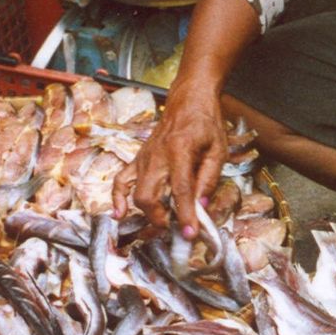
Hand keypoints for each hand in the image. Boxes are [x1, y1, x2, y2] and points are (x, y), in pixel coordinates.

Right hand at [111, 78, 227, 236]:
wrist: (187, 101)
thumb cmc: (205, 124)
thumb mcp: (218, 150)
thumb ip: (209, 179)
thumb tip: (201, 207)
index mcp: (180, 150)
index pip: (180, 190)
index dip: (184, 215)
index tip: (189, 233)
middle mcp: (157, 155)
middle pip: (149, 195)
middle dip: (160, 218)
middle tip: (176, 227)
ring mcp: (144, 157)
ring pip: (136, 193)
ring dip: (147, 213)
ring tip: (162, 222)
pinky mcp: (138, 159)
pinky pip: (120, 180)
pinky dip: (117, 198)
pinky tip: (118, 213)